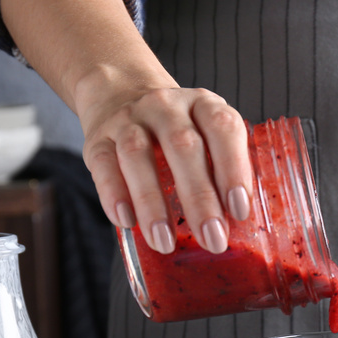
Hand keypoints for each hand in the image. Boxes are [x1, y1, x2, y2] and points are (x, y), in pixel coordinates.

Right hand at [78, 81, 251, 254]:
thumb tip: (238, 230)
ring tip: (165, 242)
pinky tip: (127, 222)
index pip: (223, 127)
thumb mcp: (205, 137)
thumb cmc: (175, 132)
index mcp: (203, 104)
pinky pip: (104, 165)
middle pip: (183, 146)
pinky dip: (114, 195)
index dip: (234, 169)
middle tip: (212, 239)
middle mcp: (166, 106)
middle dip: (200, 198)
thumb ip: (220, 172)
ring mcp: (129, 120)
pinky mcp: (98, 139)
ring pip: (138, 155)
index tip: (240, 211)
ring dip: (152, 203)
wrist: (121, 95)